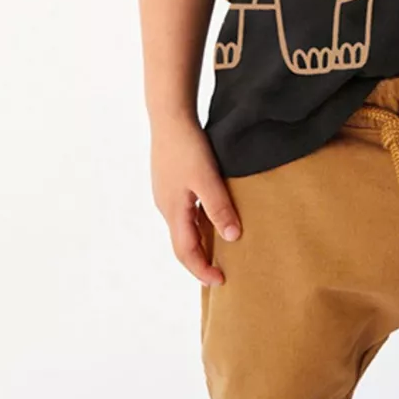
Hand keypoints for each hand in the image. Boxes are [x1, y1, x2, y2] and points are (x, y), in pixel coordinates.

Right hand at [149, 116, 240, 284]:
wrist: (169, 117)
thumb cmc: (188, 146)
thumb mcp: (207, 178)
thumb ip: (219, 208)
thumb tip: (232, 237)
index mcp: (174, 211)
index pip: (186, 252)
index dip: (201, 270)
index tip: (220, 281)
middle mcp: (166, 207)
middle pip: (182, 243)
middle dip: (199, 261)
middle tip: (218, 274)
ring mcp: (166, 195)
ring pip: (182, 228)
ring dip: (198, 243)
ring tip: (217, 252)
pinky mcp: (170, 183)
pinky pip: (183, 214)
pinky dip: (196, 225)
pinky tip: (209, 220)